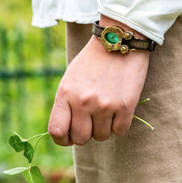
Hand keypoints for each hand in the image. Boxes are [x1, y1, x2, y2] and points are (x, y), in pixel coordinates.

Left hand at [48, 18, 149, 145]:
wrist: (116, 43)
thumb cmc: (90, 62)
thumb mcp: (69, 80)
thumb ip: (66, 105)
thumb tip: (68, 130)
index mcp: (65, 94)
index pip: (56, 131)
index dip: (61, 139)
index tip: (68, 136)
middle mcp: (82, 101)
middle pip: (80, 139)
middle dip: (84, 134)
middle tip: (90, 121)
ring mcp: (104, 105)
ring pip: (101, 137)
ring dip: (103, 127)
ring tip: (105, 109)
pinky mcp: (125, 106)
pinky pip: (120, 131)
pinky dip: (118, 124)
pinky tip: (117, 109)